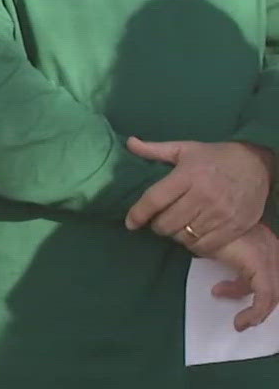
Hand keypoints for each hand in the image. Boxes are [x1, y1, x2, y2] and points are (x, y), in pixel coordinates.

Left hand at [126, 139, 272, 251]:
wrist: (258, 164)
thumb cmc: (216, 157)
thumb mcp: (186, 149)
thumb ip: (155, 150)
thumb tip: (130, 143)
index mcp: (188, 175)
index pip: (154, 200)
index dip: (138, 214)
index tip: (130, 223)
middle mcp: (203, 195)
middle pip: (167, 223)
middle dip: (158, 225)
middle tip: (161, 220)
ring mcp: (220, 213)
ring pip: (184, 237)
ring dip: (176, 235)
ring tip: (179, 226)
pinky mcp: (235, 227)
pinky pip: (205, 246)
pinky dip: (195, 244)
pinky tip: (194, 234)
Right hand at [206, 225, 278, 331]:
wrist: (201, 219)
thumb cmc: (203, 229)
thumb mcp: (216, 248)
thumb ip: (224, 262)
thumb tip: (218, 284)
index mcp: (264, 244)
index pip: (269, 273)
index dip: (250, 288)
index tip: (227, 294)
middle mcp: (271, 250)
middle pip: (276, 284)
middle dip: (260, 304)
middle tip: (241, 318)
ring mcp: (269, 257)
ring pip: (275, 293)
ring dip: (258, 313)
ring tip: (240, 323)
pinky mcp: (261, 267)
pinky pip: (265, 297)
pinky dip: (255, 313)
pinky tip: (240, 322)